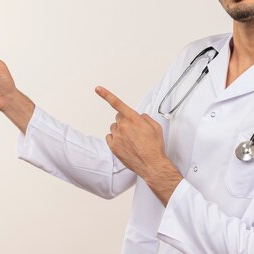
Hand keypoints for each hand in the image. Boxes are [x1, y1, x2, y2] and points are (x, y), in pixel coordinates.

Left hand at [95, 85, 181, 205]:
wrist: (151, 164)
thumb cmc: (154, 147)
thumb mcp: (156, 127)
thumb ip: (145, 118)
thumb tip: (139, 117)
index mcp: (134, 119)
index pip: (117, 103)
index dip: (106, 95)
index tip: (98, 89)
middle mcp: (123, 127)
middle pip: (119, 117)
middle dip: (125, 121)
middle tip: (134, 131)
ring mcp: (117, 137)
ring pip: (114, 128)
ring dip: (121, 131)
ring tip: (131, 140)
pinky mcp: (113, 147)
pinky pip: (110, 137)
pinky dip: (116, 139)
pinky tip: (125, 145)